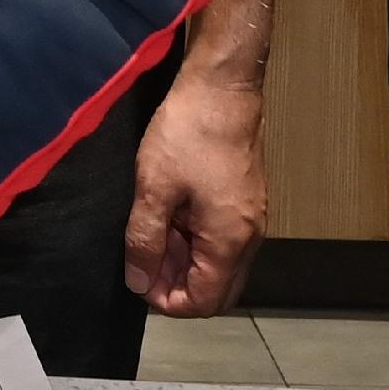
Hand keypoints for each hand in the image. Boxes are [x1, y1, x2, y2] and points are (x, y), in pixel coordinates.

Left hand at [123, 68, 268, 316]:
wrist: (223, 86)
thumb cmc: (189, 133)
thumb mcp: (154, 188)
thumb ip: (144, 241)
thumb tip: (138, 282)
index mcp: (229, 242)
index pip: (202, 303)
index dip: (166, 301)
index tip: (137, 278)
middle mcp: (249, 239)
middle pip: (217, 291)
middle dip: (177, 286)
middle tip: (143, 260)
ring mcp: (251, 219)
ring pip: (220, 266)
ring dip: (185, 262)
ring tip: (150, 234)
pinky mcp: (246, 201)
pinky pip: (223, 241)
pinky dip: (196, 242)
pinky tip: (169, 217)